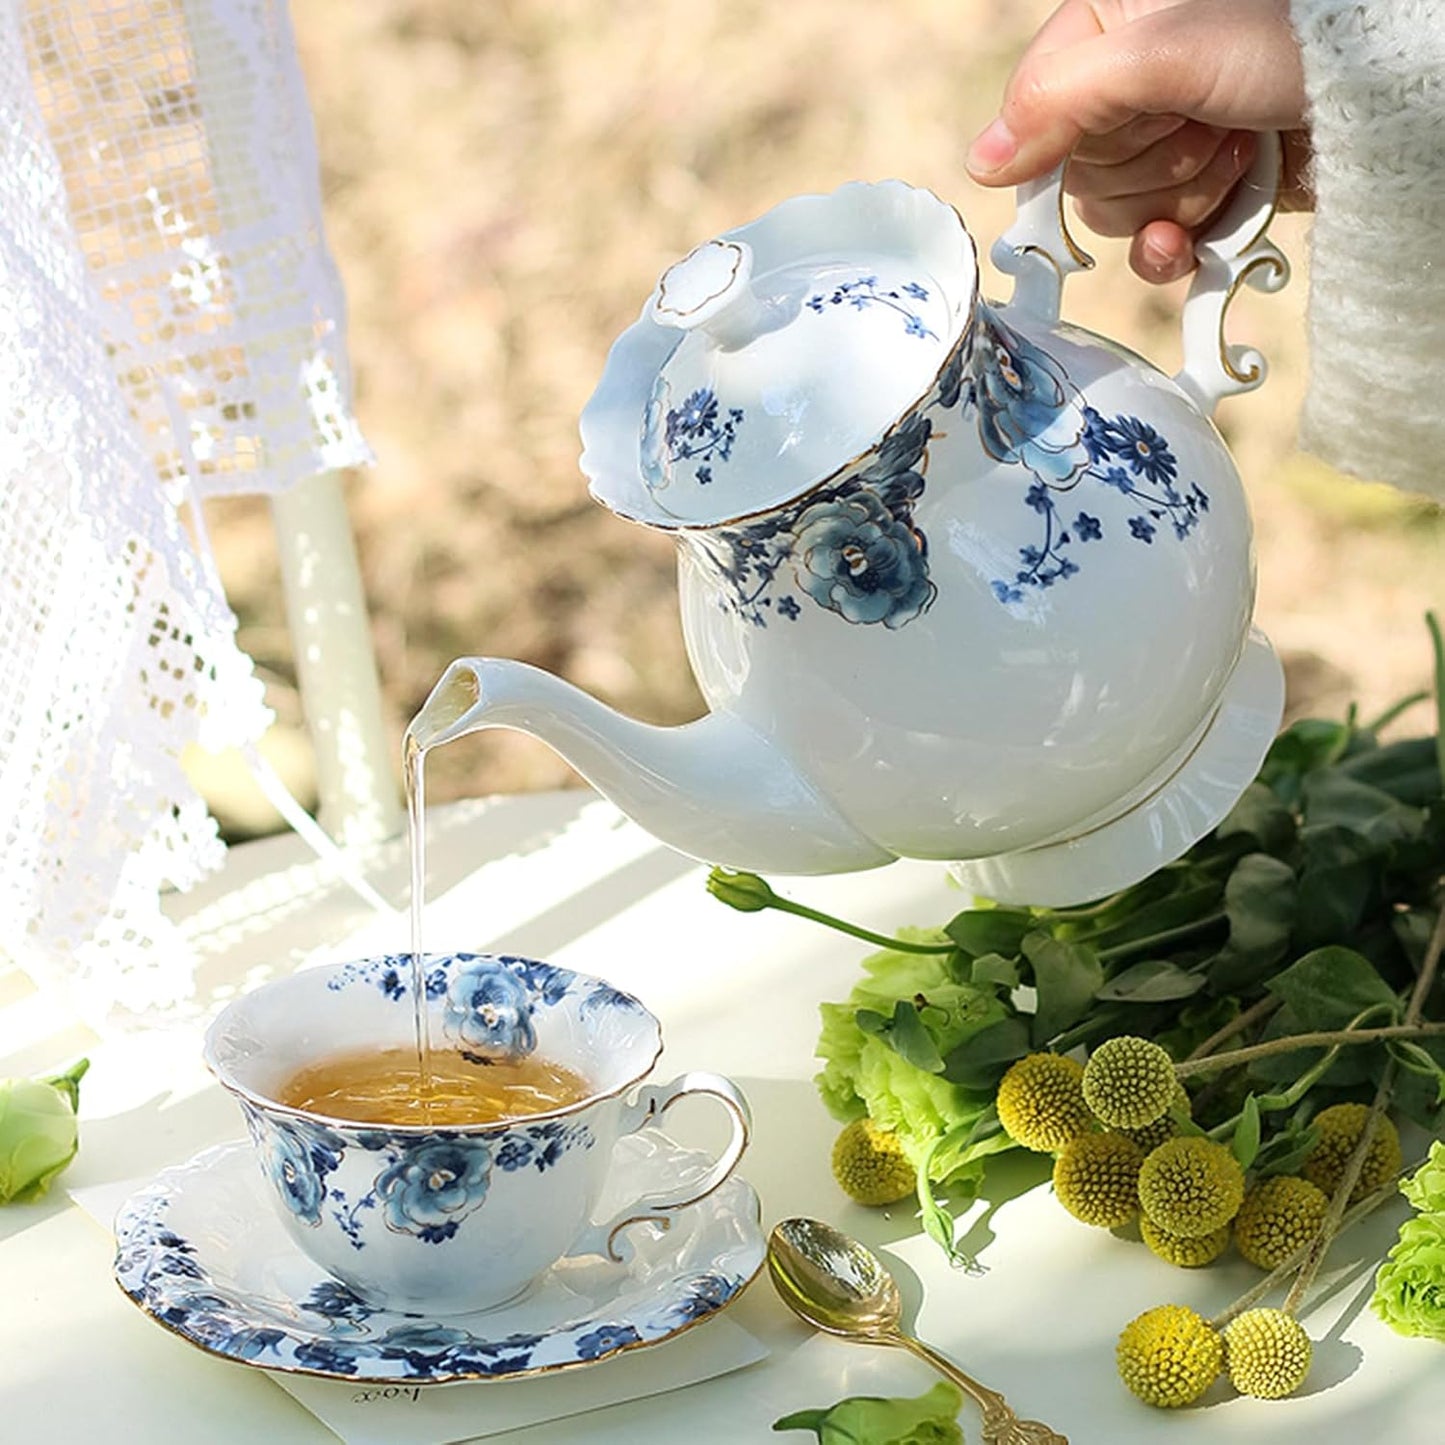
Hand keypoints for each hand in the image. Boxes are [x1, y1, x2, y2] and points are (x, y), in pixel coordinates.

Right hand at [966, 0, 1309, 281]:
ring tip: (1236, 142)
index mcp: (1104, 29)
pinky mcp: (1198, 193)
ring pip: (1118, 214)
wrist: (1382, 95)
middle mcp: (1126, 87)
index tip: (1114, 125)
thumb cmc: (1288, 39)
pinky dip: (1187, 244)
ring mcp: (1163, 142)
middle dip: (1147, 162)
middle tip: (1204, 117)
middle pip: (1079, 173)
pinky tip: (1213, 220)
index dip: (1066, 138)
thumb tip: (980, 163)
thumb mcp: (1163, 53)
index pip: (1034, 111)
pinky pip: (1155, 247)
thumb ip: (1060, 101)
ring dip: (1183, 193)